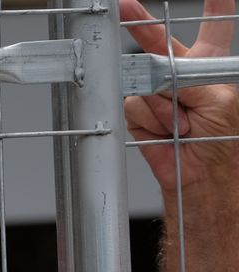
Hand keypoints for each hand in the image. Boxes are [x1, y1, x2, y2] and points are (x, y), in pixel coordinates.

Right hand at [122, 0, 238, 197]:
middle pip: (159, 43)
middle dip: (142, 24)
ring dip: (164, 106)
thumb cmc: (223, 138)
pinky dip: (151, 120)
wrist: (204, 175)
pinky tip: (166, 132)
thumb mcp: (217, 97)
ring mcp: (158, 95)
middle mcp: (182, 76)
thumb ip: (186, 77)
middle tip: (126, 5)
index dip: (215, 5)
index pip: (214, 26)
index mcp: (211, 66)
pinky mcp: (139, 115)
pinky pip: (134, 106)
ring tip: (182, 125)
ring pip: (145, 83)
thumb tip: (156, 72)